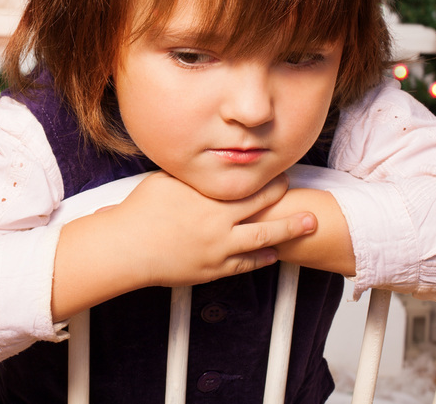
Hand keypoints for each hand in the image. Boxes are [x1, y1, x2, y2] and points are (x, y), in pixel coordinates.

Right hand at [51, 170, 315, 320]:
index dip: (268, 177)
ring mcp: (218, 249)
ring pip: (263, 239)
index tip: (280, 170)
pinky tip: (273, 254)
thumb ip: (190, 175)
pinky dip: (262, 258)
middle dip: (284, 199)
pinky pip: (245, 265)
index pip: (248, 184)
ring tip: (308, 225)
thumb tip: (202, 164)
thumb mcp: (166, 180)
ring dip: (288, 231)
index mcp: (209, 197)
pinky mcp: (212, 270)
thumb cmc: (140, 212)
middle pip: (262, 208)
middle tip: (302, 192)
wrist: (127, 247)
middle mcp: (219, 222)